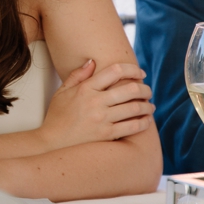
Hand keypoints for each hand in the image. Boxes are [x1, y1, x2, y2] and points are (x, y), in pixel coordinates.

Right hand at [38, 59, 153, 149]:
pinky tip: (146, 120)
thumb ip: (78, 75)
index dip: (131, 69)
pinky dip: (143, 122)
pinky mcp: (107, 135)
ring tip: (150, 105)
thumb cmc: (57, 116)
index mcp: (86, 88)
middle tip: (148, 90)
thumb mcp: (62, 91)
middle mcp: (96, 102)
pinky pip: (132, 127)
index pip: (114, 71)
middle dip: (144, 88)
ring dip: (146, 105)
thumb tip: (92, 61)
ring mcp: (102, 119)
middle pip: (129, 89)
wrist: (53, 142)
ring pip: (134, 108)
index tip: (139, 73)